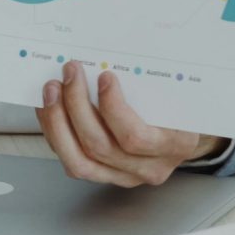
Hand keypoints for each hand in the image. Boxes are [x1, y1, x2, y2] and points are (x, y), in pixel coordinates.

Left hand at [35, 62, 221, 186]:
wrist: (184, 134)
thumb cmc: (180, 108)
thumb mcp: (179, 93)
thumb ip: (153, 83)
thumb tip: (111, 58)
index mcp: (175, 144)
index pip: (135, 137)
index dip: (113, 107)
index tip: (104, 77)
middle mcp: (150, 167)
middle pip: (100, 146)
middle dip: (76, 106)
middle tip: (69, 74)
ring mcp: (125, 177)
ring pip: (80, 162)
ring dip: (58, 123)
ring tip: (52, 91)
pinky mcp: (105, 176)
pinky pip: (74, 162)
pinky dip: (56, 134)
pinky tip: (50, 109)